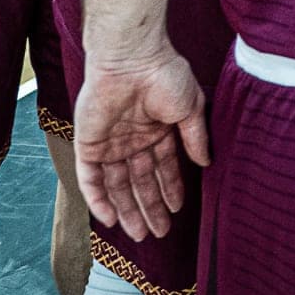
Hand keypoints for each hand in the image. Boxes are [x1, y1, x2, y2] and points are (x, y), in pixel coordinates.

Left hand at [73, 51, 209, 240]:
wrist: (131, 59)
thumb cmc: (165, 76)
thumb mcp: (190, 107)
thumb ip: (195, 137)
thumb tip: (206, 162)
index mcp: (157, 130)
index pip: (162, 167)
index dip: (169, 189)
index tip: (177, 210)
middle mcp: (132, 139)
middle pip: (140, 182)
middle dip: (150, 207)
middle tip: (158, 233)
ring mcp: (110, 143)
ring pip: (117, 185)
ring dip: (127, 210)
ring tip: (139, 234)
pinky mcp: (88, 143)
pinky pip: (90, 178)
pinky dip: (98, 199)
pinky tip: (110, 219)